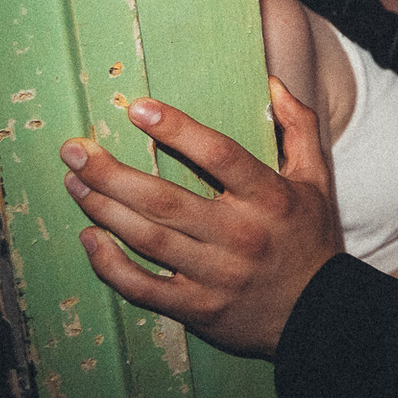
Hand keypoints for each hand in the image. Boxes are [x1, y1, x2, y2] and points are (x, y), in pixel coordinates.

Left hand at [62, 78, 340, 359]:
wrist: (321, 313)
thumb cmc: (311, 238)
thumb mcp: (317, 180)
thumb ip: (299, 128)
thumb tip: (273, 84)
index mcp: (271, 199)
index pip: (220, 156)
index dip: (178, 130)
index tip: (138, 108)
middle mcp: (242, 235)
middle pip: (166, 200)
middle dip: (112, 173)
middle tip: (75, 149)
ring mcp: (217, 275)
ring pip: (148, 239)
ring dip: (103, 210)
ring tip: (75, 183)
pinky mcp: (198, 307)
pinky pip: (143, 287)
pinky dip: (110, 264)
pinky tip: (90, 238)